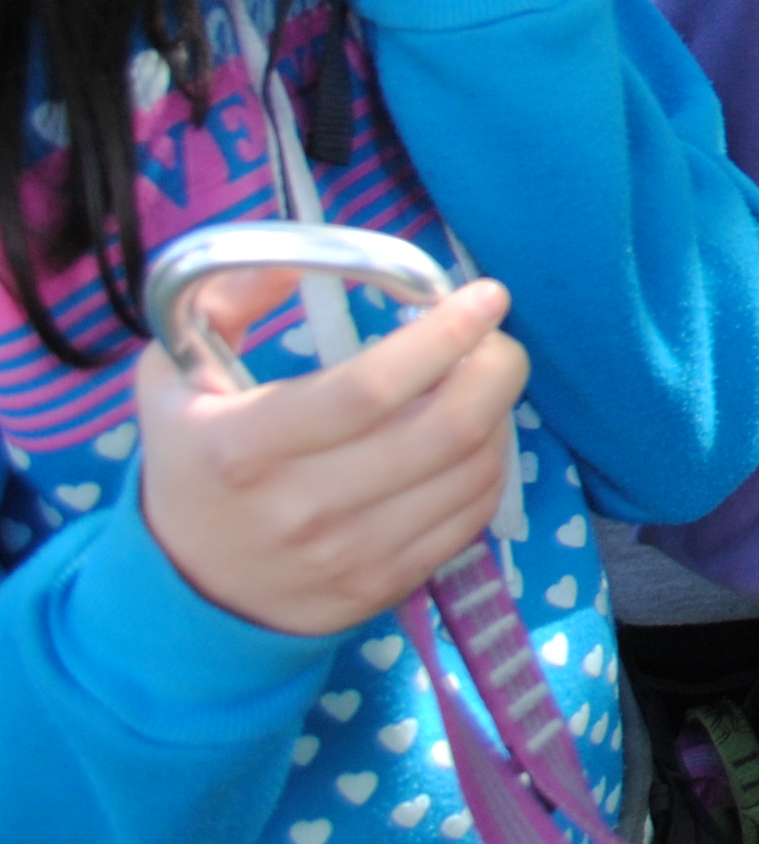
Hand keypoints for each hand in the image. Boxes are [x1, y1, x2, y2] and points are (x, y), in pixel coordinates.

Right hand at [135, 271, 527, 636]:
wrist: (186, 586)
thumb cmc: (192, 459)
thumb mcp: (173, 374)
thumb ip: (226, 299)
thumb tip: (301, 257)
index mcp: (247, 447)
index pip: (372, 388)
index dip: (443, 336)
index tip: (484, 296)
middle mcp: (304, 507)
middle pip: (445, 430)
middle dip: (496, 368)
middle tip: (495, 339)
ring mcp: (351, 554)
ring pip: (472, 471)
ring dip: (499, 414)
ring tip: (481, 383)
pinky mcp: (386, 584)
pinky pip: (472, 515)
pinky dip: (490, 464)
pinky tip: (472, 437)